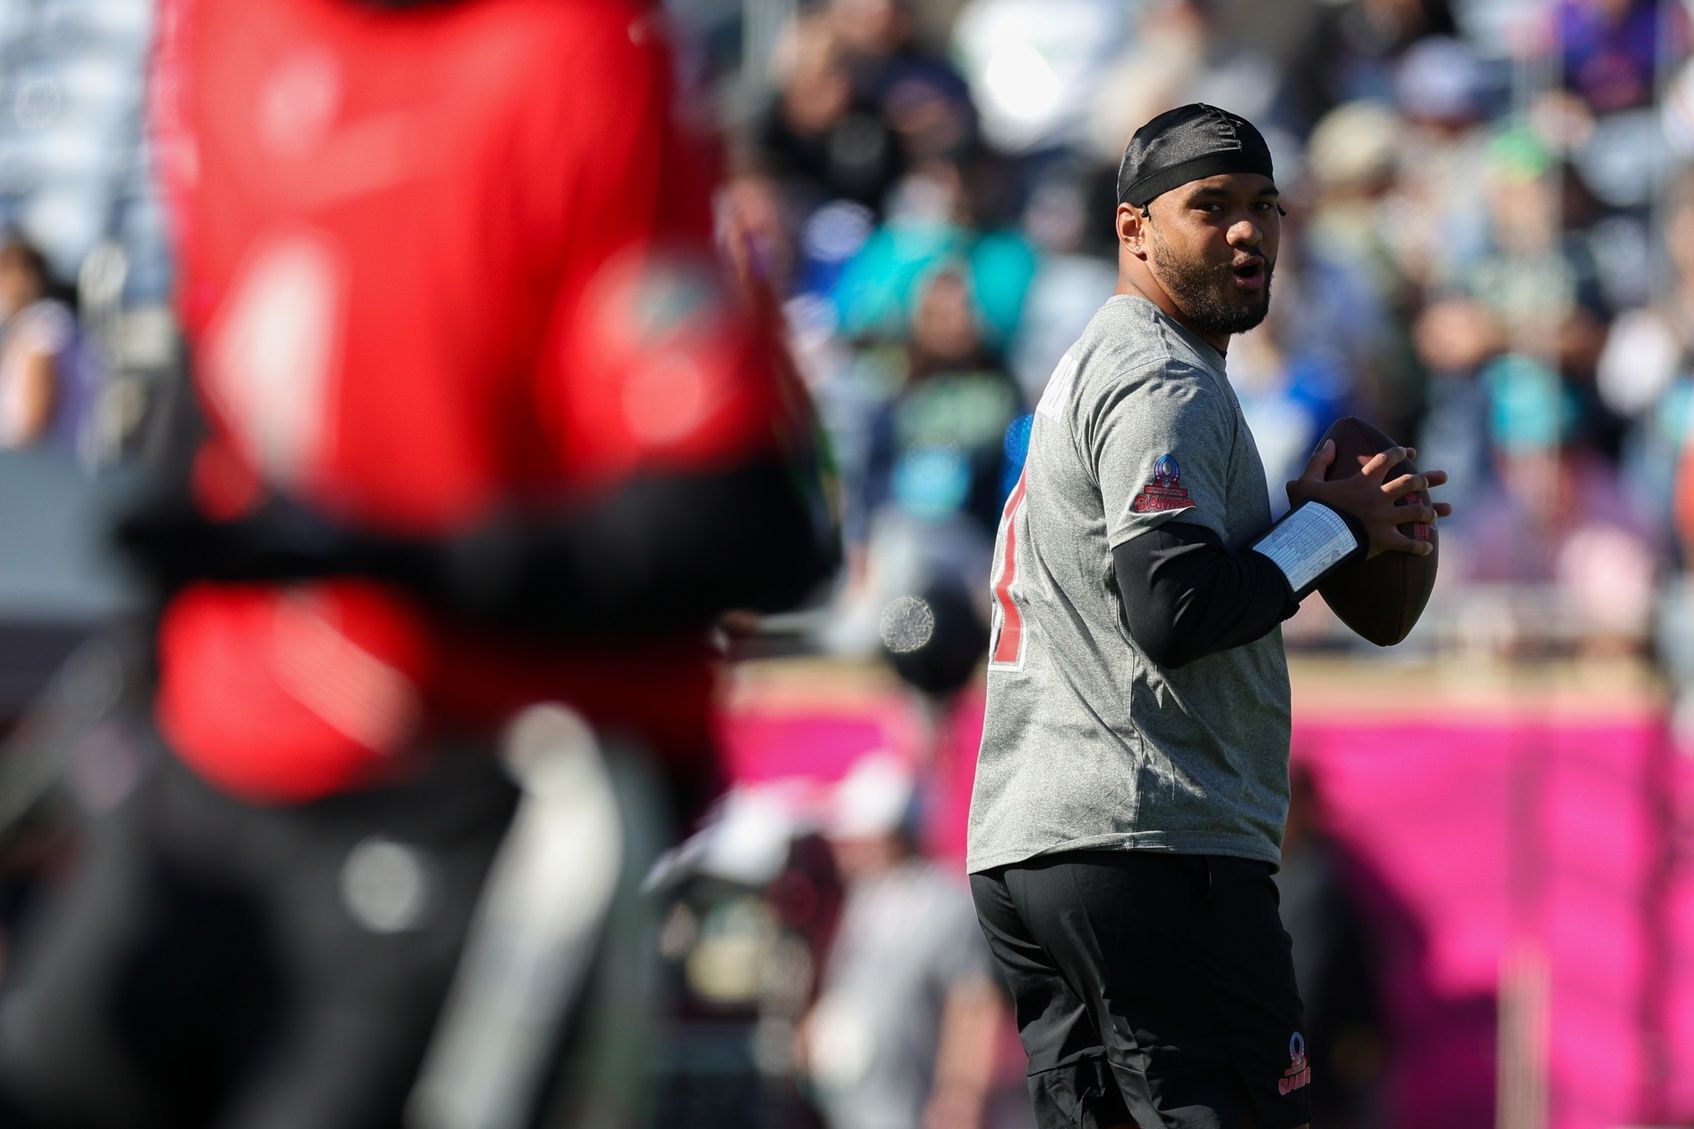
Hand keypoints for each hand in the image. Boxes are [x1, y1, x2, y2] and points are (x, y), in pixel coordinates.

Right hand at [1286, 440, 1453, 559]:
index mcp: (1363, 482)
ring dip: (1429, 512)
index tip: (1409, 452)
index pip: (1386, 460)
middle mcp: (1379, 497)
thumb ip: (1318, 461)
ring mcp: (1386, 519)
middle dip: (1424, 481)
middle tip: (1431, 481)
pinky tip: (1428, 548)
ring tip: (1434, 515)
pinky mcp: (1386, 540)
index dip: (1399, 453)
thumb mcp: (1304, 483)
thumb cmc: (1310, 510)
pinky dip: (1420, 547)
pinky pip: (1409, 544)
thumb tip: (1330, 443)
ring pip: (1417, 511)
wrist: (1316, 537)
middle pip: (1410, 483)